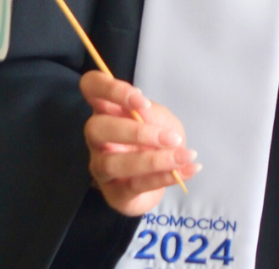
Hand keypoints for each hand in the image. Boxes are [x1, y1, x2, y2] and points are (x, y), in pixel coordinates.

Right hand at [80, 71, 198, 216]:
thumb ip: (150, 114)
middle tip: (172, 138)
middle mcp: (97, 138)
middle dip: (136, 132)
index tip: (142, 100)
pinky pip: (135, 185)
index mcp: (107, 109)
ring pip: (112, 163)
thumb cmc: (156, 139)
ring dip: (153, 160)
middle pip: (96, 128)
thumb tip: (142, 111)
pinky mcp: (115, 193)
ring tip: (184, 156)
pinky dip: (165, 177)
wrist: (164, 174)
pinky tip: (187, 169)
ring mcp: (102, 167)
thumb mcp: (160, 119)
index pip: (91, 86)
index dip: (110, 89)